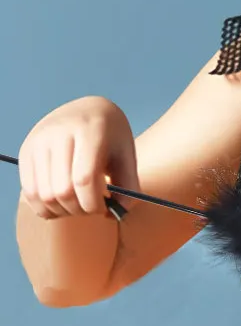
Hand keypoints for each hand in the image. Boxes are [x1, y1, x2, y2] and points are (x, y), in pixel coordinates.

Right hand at [18, 97, 138, 219]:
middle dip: (79, 209)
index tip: (104, 209)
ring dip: (62, 211)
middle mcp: (60, 132)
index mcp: (91, 129)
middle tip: (92, 208)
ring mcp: (39, 141)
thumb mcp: (126, 154)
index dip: (94, 203)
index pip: (85, 178)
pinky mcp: (26, 151)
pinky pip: (30, 192)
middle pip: (62, 190)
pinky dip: (45, 207)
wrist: (87, 110)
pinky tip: (62, 205)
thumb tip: (118, 215)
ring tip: (78, 206)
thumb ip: (129, 185)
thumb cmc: (111, 135)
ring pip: (44, 195)